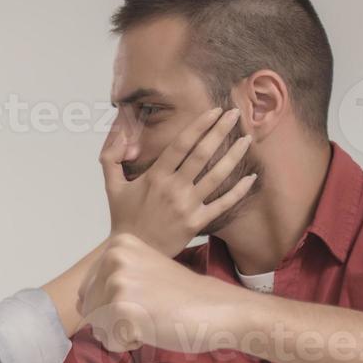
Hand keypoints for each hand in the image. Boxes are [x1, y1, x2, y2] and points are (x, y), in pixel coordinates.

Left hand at [78, 233, 250, 352]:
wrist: (220, 310)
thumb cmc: (184, 298)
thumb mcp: (143, 274)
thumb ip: (109, 281)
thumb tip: (75, 302)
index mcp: (118, 245)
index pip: (87, 292)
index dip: (115, 305)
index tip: (148, 296)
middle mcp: (114, 258)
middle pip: (88, 310)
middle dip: (115, 320)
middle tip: (152, 309)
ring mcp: (117, 282)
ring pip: (97, 328)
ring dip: (123, 332)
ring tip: (154, 317)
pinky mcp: (122, 308)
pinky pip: (110, 343)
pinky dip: (131, 343)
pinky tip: (155, 327)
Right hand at [100, 106, 256, 255]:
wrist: (132, 251)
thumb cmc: (123, 217)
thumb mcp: (111, 184)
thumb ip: (111, 155)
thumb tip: (119, 130)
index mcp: (155, 176)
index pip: (181, 144)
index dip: (199, 125)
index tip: (214, 111)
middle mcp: (173, 188)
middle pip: (202, 154)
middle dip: (221, 131)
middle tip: (235, 114)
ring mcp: (187, 206)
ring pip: (216, 176)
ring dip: (234, 155)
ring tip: (247, 139)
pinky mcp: (196, 223)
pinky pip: (223, 204)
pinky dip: (239, 191)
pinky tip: (252, 178)